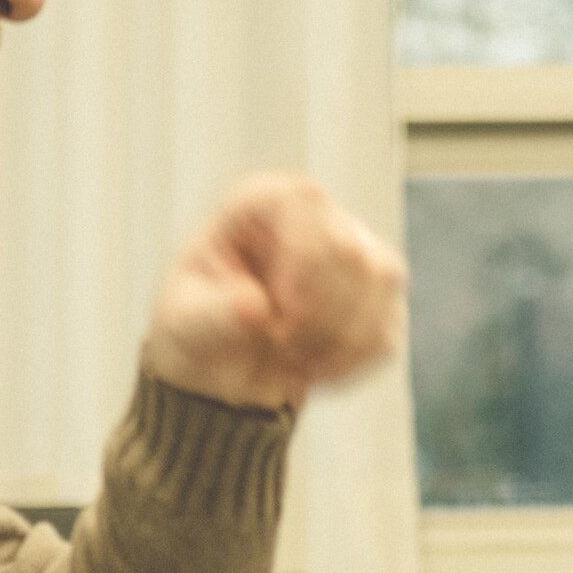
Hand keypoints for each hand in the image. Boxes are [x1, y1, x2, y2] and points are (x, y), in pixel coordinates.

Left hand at [140, 174, 406, 411]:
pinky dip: (350, 363)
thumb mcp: (186, 324)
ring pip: (381, 282)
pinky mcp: (379, 298)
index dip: (301, 258)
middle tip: (276, 348)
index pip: (303, 201)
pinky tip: (315, 371)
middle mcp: (316, 217)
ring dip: (337, 341)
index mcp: (260, 203)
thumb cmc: (199, 329)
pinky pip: (385, 328)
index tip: (279, 314)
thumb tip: (254, 307)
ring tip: (292, 365)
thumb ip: (211, 316)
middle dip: (316, 315)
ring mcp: (356, 253)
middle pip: (349, 247)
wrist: (225, 369)